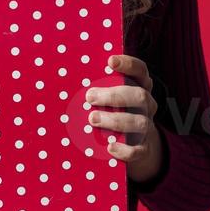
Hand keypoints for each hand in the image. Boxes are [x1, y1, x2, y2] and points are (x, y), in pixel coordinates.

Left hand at [86, 54, 164, 184]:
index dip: (128, 64)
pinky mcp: (144, 148)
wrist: (134, 143)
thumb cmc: (112, 111)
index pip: (140, 71)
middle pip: (140, 95)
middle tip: (90, 97)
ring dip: (115, 120)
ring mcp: (146, 127)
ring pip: (140, 122)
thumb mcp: (107, 96)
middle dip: (114, 96)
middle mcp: (145, 105)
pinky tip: (110, 147)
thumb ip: (95, 87)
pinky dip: (126, 150)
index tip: (110, 61)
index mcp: (138, 87)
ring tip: (93, 119)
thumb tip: (63, 78)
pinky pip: (140, 150)